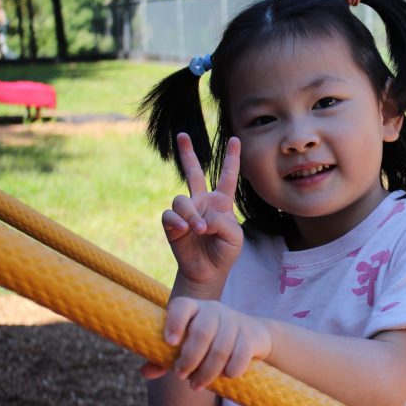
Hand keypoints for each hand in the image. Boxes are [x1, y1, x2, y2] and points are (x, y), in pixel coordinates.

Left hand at [140, 296, 272, 389]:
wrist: (251, 336)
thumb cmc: (209, 342)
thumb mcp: (186, 345)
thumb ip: (163, 357)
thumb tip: (145, 372)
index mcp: (194, 308)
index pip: (182, 307)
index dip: (175, 322)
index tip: (170, 343)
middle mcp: (214, 310)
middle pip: (202, 332)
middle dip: (190, 359)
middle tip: (181, 377)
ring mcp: (235, 321)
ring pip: (221, 348)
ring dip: (207, 372)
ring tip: (197, 385)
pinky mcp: (252, 335)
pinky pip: (241, 355)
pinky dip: (231, 370)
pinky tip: (225, 377)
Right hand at [163, 133, 242, 287]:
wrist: (208, 270)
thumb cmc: (224, 252)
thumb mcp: (234, 236)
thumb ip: (221, 221)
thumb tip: (200, 217)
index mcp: (221, 202)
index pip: (227, 176)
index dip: (232, 158)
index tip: (235, 140)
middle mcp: (202, 201)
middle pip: (194, 173)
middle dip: (187, 153)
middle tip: (182, 135)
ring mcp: (186, 211)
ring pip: (181, 200)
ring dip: (191, 215)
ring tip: (199, 230)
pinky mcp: (172, 224)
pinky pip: (170, 215)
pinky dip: (178, 222)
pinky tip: (184, 230)